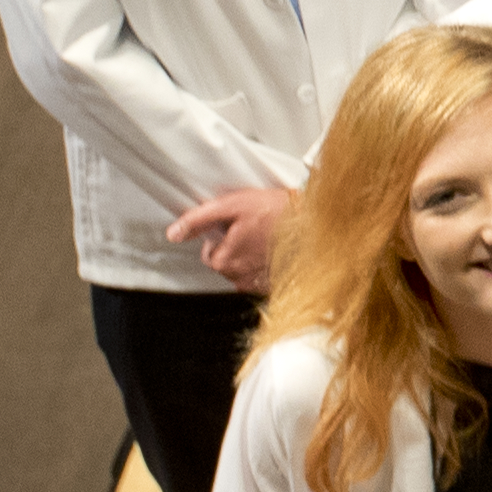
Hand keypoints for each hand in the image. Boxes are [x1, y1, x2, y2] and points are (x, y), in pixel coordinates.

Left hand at [166, 184, 293, 293]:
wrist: (318, 222)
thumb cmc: (279, 212)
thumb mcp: (232, 205)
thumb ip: (198, 219)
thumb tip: (173, 233)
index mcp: (225, 260)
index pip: (209, 254)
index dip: (221, 238)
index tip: (238, 226)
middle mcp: (240, 277)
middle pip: (227, 264)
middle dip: (236, 249)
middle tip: (255, 230)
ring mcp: (260, 284)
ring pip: (244, 272)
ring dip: (251, 258)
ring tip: (268, 239)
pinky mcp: (278, 285)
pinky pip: (263, 279)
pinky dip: (267, 267)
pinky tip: (277, 252)